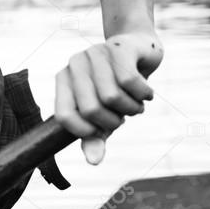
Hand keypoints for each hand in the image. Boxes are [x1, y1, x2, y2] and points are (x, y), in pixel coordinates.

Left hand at [55, 32, 163, 163]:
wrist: (140, 50)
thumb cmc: (118, 87)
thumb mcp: (104, 114)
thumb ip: (95, 137)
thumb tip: (93, 161)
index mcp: (63, 80)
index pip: (63, 116)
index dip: (85, 131)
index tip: (102, 131)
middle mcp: (74, 64)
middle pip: (91, 109)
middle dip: (114, 120)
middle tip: (124, 115)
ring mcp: (95, 53)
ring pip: (112, 97)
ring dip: (132, 109)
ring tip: (136, 104)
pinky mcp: (118, 47)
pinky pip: (130, 81)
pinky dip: (143, 94)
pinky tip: (146, 93)